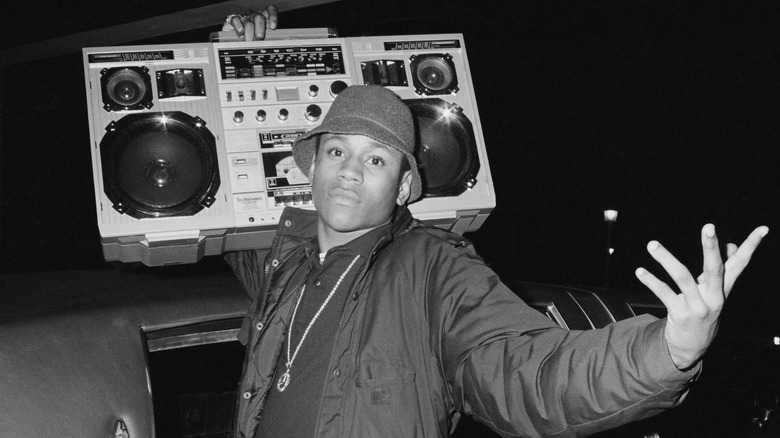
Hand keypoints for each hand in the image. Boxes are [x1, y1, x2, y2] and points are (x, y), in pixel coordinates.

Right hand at [223, 4, 278, 40]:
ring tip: (249, 42)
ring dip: (249, 34)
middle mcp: (254, 16)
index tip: (272, 27)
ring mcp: (243, 17)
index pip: (270, 9)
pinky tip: (241, 36)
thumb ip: (268, 37)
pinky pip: (236, 21)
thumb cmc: (251, 39)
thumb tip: (270, 43)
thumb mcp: (261, 38)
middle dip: (260, 31)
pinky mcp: (232, 19)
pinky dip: (239, 29)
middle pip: (259, 17)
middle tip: (259, 40)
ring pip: (249, 22)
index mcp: (263, 18)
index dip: (272, 16)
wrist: (233, 38)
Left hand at [635, 224, 767, 369]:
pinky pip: (664, 293)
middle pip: (715, 268)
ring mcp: (697, 307)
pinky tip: (640, 272)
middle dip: (711, 247)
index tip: (763, 229)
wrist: (692, 348)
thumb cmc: (702, 312)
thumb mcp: (715, 293)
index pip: (740, 264)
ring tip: (652, 245)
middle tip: (709, 226)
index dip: (751, 246)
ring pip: (682, 277)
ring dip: (666, 259)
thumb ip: (721, 270)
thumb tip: (730, 244)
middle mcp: (714, 297)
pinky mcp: (680, 315)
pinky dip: (651, 281)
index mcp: (723, 289)